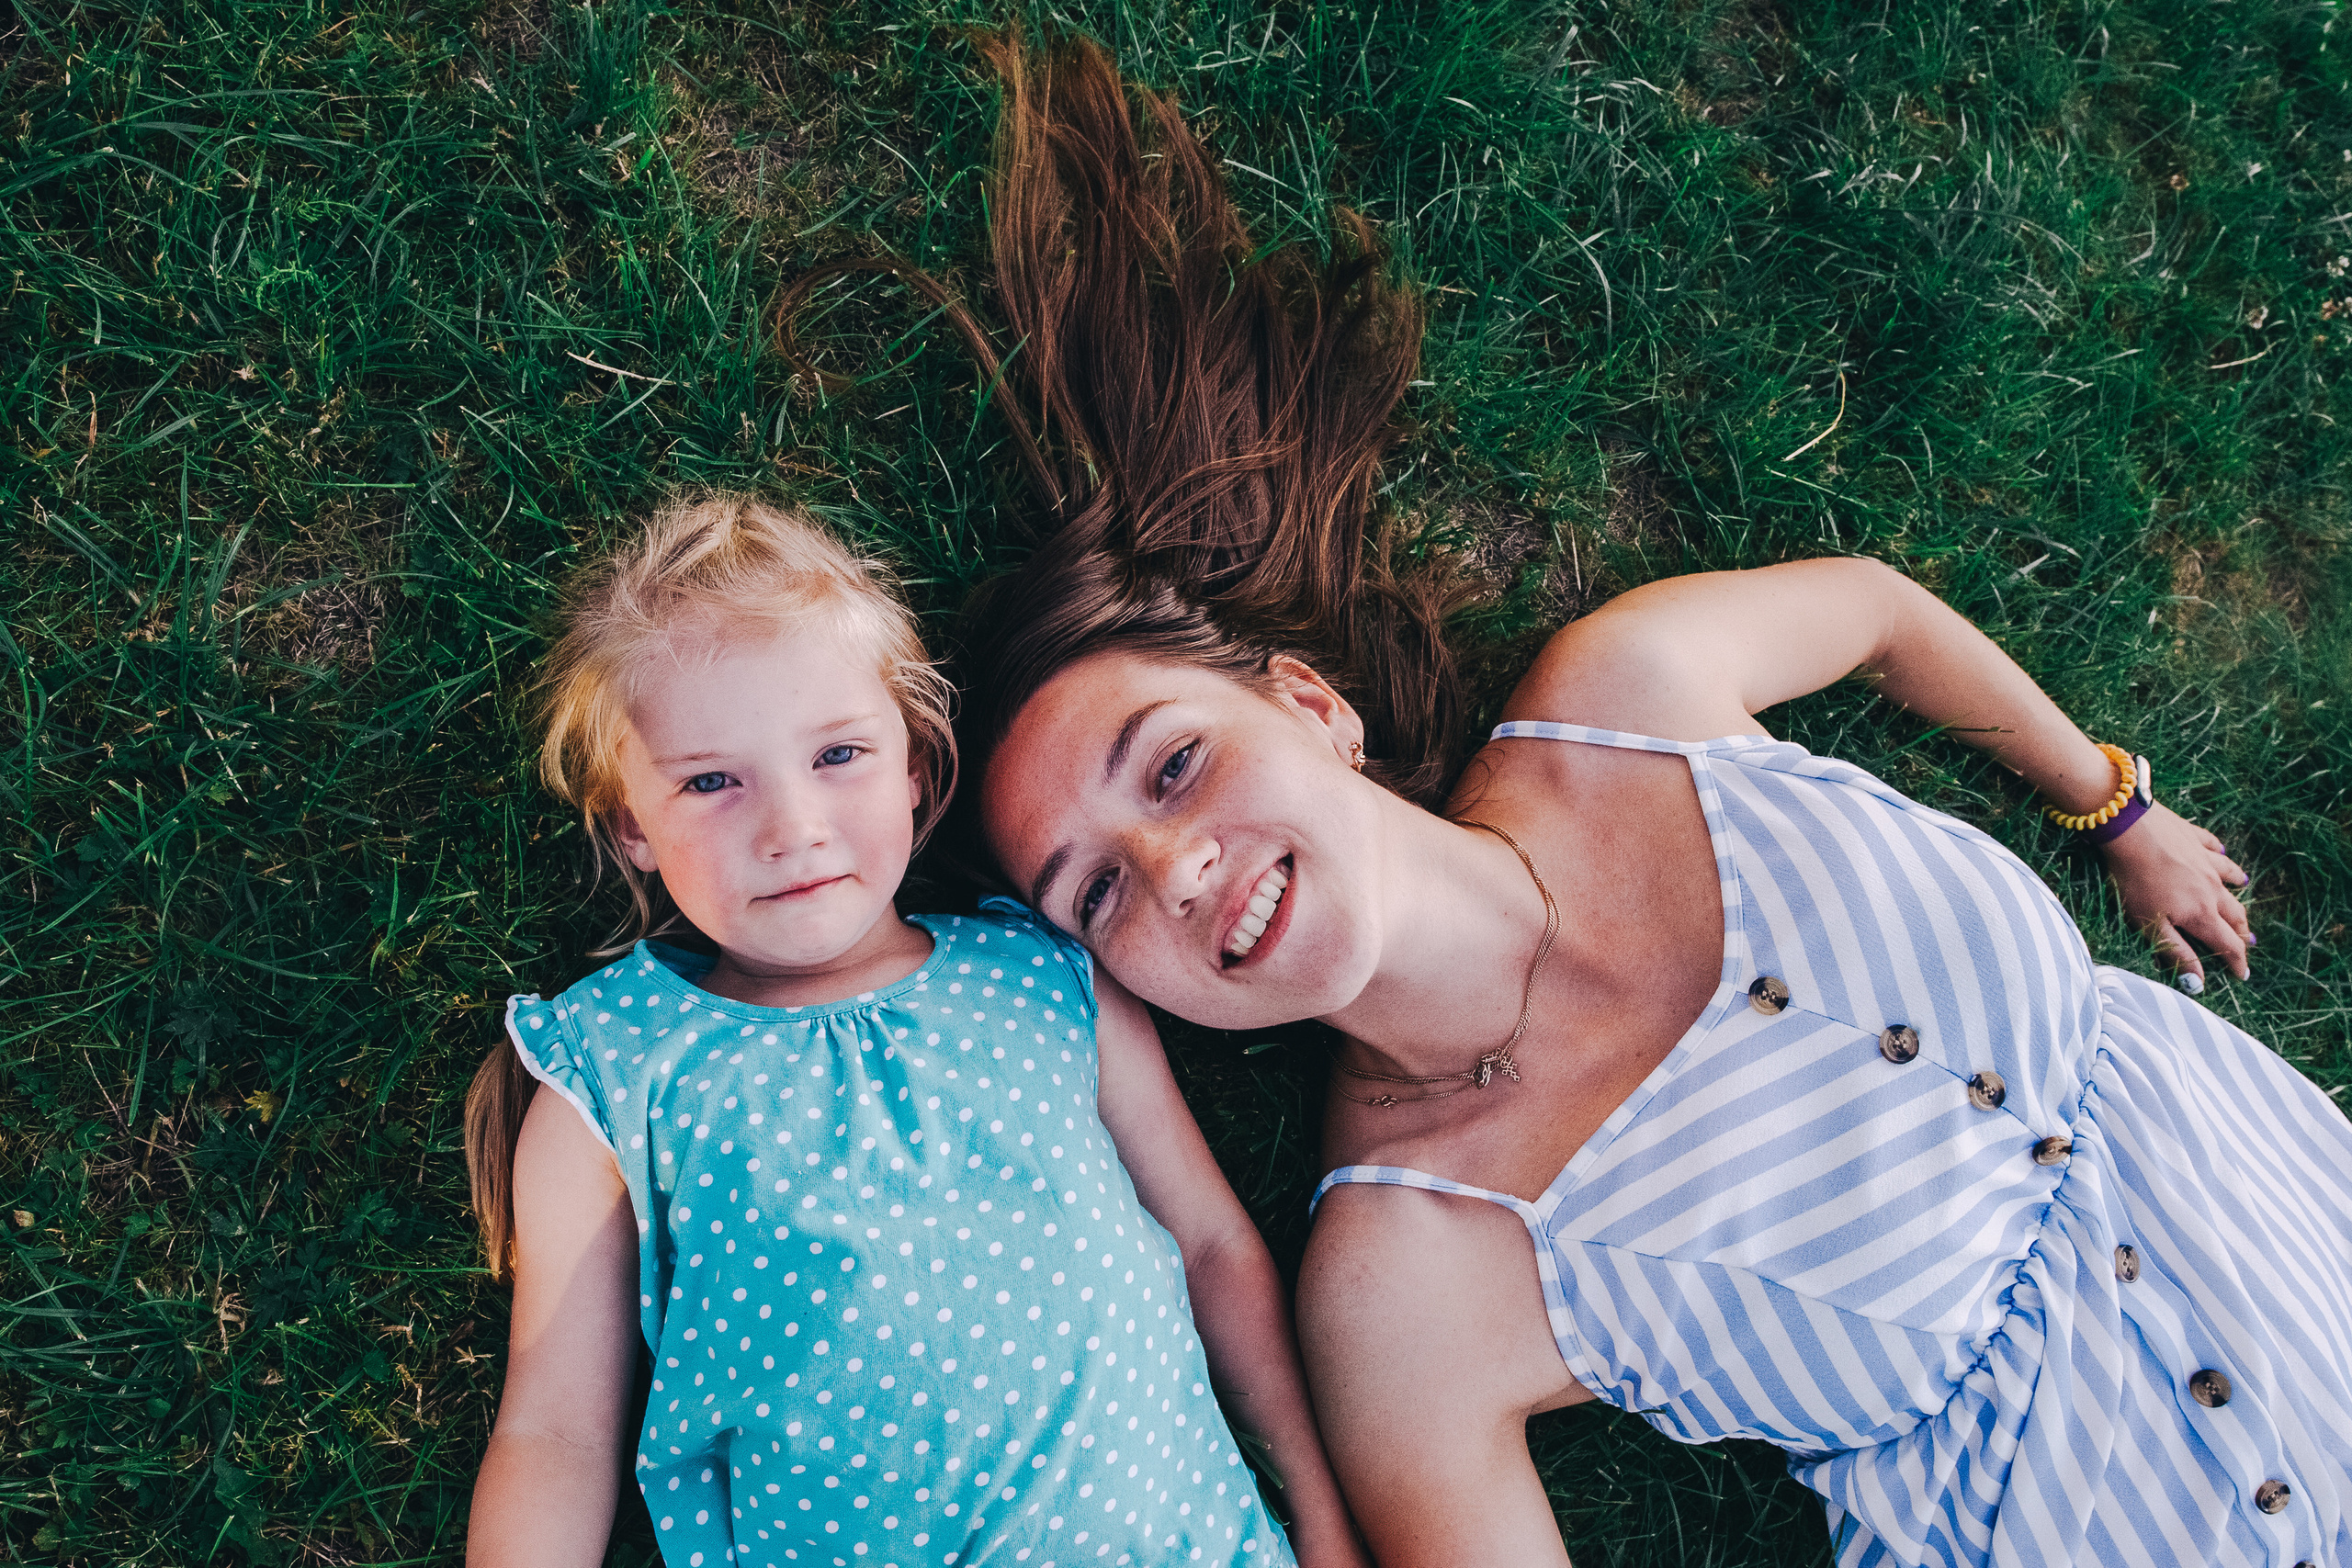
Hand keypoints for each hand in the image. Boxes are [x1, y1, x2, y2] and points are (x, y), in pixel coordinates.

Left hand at [2098, 802, 2250, 986]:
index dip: (2237, 962)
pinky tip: (2220, 851)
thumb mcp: (2150, 925)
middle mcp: (2212, 888)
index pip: (2227, 944)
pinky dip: (2220, 853)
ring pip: (2230, 878)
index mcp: (2201, 913)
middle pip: (2234, 914)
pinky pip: (2213, 847)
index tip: (2243, 975)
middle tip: (2246, 942)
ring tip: (2243, 890)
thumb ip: (2176, 953)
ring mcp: (2205, 860)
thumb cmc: (2135, 881)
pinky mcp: (2193, 837)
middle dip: (2241, 931)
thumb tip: (2199, 983)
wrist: (2129, 829)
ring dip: (2237, 889)